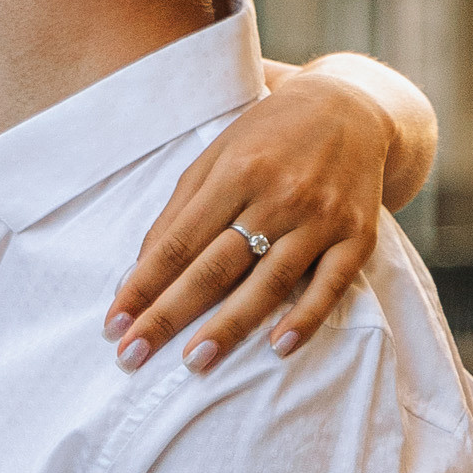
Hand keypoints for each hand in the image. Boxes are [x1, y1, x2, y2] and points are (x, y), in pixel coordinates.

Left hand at [105, 68, 398, 376]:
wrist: (353, 109)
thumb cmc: (268, 137)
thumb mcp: (216, 156)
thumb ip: (179, 211)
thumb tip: (140, 270)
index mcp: (235, 172)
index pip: (178, 242)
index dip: (143, 286)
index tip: (114, 325)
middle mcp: (278, 195)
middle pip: (215, 266)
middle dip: (170, 314)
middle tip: (133, 357)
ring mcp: (321, 217)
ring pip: (269, 281)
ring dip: (229, 326)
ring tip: (194, 363)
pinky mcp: (358, 236)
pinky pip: (331, 284)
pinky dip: (305, 317)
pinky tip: (278, 347)